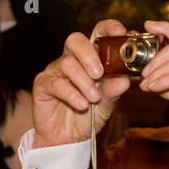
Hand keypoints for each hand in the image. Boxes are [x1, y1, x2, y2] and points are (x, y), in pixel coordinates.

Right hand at [31, 22, 131, 146]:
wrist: (68, 140)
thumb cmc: (87, 117)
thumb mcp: (106, 105)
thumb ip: (113, 91)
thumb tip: (125, 80)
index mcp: (90, 59)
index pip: (97, 34)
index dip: (109, 29)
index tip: (121, 34)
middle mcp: (71, 60)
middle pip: (76, 40)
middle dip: (90, 54)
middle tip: (100, 73)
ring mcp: (55, 71)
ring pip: (67, 63)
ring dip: (84, 82)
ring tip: (94, 99)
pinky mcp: (43, 85)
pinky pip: (56, 83)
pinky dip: (72, 94)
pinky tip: (82, 105)